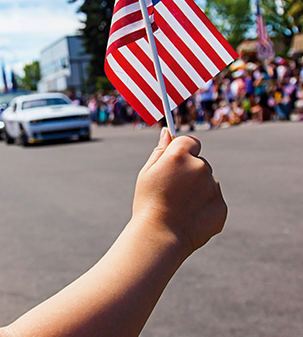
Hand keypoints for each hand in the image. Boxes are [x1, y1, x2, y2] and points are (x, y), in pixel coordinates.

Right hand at [132, 129, 226, 256]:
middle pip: (200, 163)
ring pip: (208, 183)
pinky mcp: (221, 207)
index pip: (191, 142)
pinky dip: (205, 207)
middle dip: (189, 172)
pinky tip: (189, 217)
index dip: (183, 152)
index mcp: (180, 155)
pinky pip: (214, 201)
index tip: (176, 163)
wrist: (160, 236)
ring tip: (180, 207)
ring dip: (198, 190)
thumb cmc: (148, 202)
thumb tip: (167, 131)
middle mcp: (200, 167)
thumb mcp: (147, 173)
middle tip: (172, 190)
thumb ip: (160, 150)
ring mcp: (214, 187)